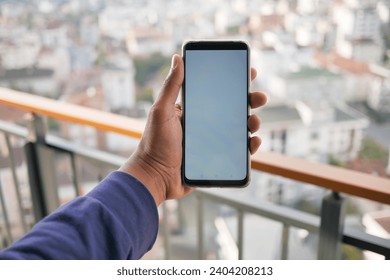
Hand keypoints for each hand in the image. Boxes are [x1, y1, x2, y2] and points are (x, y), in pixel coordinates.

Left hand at [120, 54, 266, 205]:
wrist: (155, 178)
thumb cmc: (154, 144)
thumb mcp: (161, 111)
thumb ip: (170, 86)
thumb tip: (177, 58)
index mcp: (193, 110)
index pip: (217, 92)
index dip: (234, 82)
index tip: (249, 72)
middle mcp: (204, 124)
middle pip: (232, 110)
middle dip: (250, 101)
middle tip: (260, 98)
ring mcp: (211, 143)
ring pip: (238, 130)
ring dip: (252, 123)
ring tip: (254, 122)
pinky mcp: (216, 160)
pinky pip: (237, 151)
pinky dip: (249, 146)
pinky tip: (254, 142)